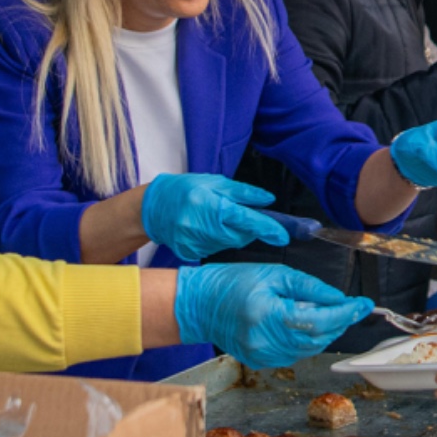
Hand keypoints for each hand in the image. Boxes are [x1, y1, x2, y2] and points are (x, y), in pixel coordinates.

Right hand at [140, 173, 288, 261]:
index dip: (268, 229)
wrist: (152, 208)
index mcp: (212, 206)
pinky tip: (205, 229)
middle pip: (241, 236)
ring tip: (217, 219)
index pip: (247, 220)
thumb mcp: (214, 182)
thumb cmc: (184, 190)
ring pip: (229, 244)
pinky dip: (218, 240)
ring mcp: (196, 243)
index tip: (283, 236)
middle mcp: (204, 228)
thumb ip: (242, 192)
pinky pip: (215, 249)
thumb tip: (267, 200)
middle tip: (244, 217)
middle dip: (249, 230)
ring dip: (232, 233)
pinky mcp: (190, 253)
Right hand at [174, 264, 373, 367]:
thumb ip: (308, 287)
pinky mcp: (260, 362)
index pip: (319, 320)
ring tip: (332, 313)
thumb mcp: (273, 273)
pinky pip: (295, 353)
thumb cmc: (232, 282)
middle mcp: (266, 342)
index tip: (364, 304)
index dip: (346, 313)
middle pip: (318, 338)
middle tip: (353, 306)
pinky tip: (308, 324)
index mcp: (268, 315)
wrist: (198, 305)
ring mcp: (262, 356)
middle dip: (340, 322)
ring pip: (309, 349)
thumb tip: (338, 298)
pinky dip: (308, 340)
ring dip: (326, 332)